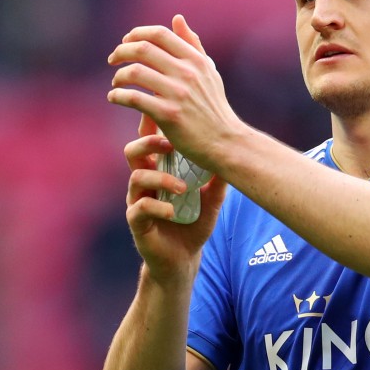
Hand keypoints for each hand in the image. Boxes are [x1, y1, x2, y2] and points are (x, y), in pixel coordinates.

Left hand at [107, 14, 242, 168]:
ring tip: (115, 83)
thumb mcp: (208, 72)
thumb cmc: (214, 107)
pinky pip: (133, 98)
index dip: (137, 34)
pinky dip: (118, 96)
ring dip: (118, 76)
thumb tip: (177, 19)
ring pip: (135, 72)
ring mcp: (177, 93)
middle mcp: (187, 73)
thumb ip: (192, 45)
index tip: (125, 42)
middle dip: (121, 52)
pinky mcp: (168, 115)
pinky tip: (114, 98)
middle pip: (143, 49)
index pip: (160, 34)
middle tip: (112, 60)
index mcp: (195, 60)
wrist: (224, 141)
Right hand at [122, 112, 226, 284]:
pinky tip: (173, 212)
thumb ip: (218, 179)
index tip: (165, 111)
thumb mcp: (211, 200)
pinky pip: (139, 209)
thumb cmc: (194, 225)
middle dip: (149, 143)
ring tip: (183, 188)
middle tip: (171, 146)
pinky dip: (158, 207)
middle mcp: (143, 182)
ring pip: (136, 178)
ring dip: (160, 179)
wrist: (184, 259)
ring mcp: (137, 201)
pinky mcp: (137, 223)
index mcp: (158, 171)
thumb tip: (236, 153)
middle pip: (133, 151)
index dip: (152, 125)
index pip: (150, 142)